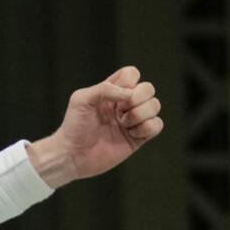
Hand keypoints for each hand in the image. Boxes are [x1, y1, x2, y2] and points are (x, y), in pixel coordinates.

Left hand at [27, 66, 162, 186]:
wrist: (72, 155)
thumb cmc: (73, 127)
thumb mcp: (81, 100)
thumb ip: (104, 89)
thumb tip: (130, 94)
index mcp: (111, 92)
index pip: (131, 74)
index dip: (129, 81)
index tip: (114, 94)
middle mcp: (124, 104)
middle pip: (148, 88)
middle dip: (136, 99)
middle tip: (119, 111)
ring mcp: (132, 121)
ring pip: (155, 105)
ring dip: (140, 114)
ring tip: (123, 124)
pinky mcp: (138, 138)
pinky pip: (157, 125)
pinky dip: (147, 128)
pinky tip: (131, 134)